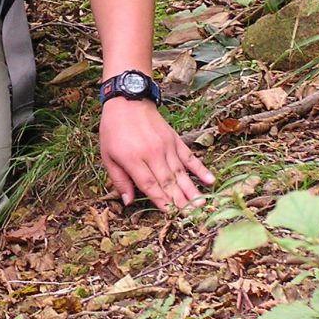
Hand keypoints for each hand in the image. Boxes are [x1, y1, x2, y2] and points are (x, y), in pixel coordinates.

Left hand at [99, 98, 213, 210]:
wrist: (128, 101)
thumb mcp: (107, 155)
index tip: (170, 215)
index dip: (160, 200)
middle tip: (192, 217)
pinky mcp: (175, 140)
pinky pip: (190, 157)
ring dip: (192, 190)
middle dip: (180, 201)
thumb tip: (128, 202)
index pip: (149, 184)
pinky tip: (210, 180)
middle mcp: (152, 154)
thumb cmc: (113, 130)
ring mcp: (166, 147)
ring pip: (181, 173)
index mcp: (133, 158)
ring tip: (202, 206)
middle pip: (168, 182)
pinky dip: (200, 169)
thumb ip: (119, 179)